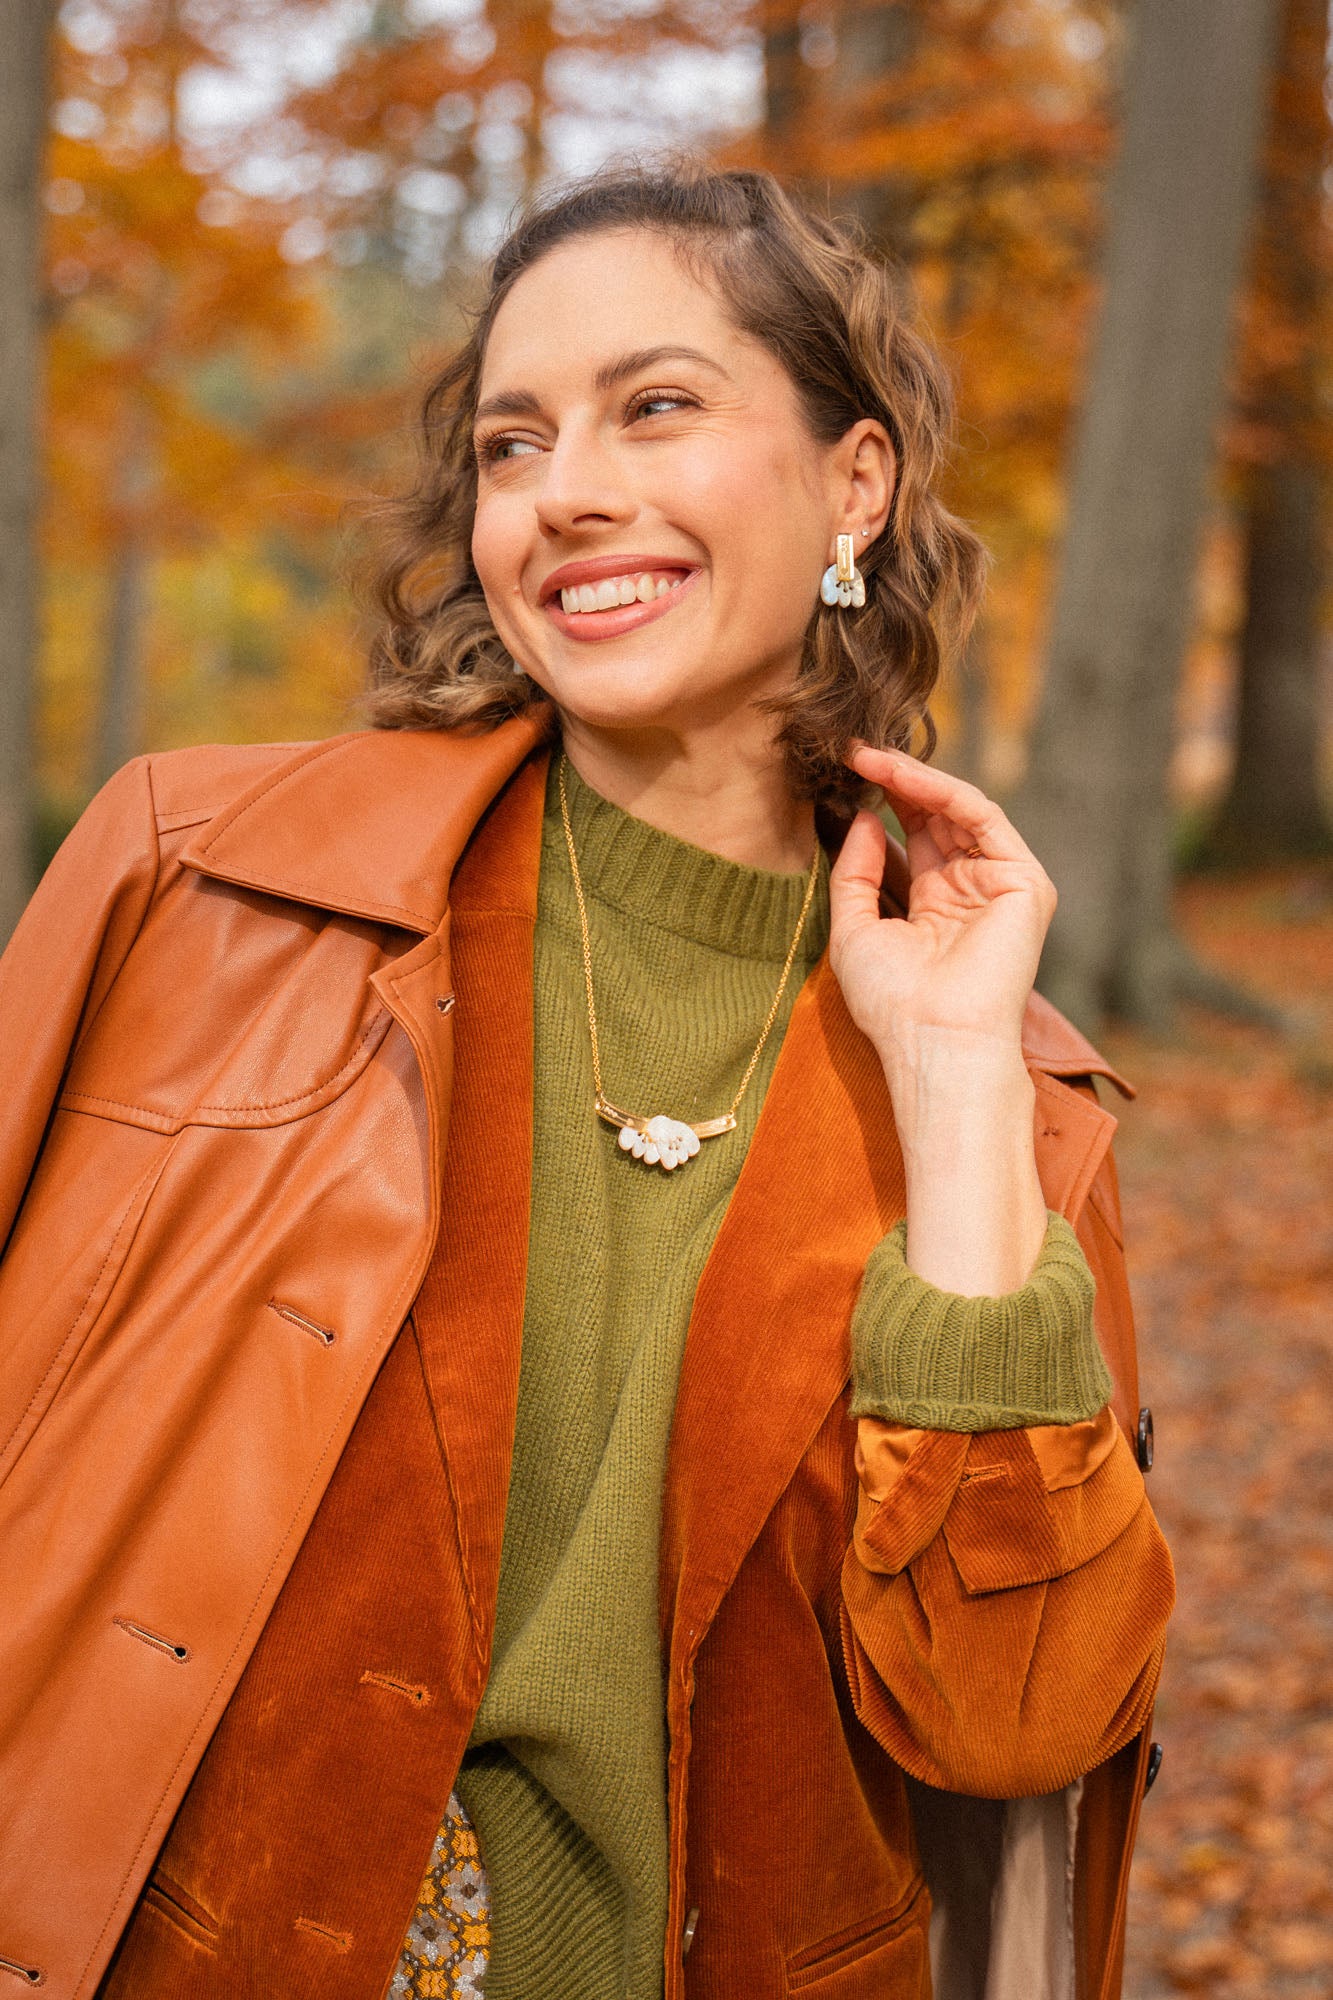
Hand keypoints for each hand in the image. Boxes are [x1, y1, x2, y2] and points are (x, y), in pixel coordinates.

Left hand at [829, 744, 1055, 1073]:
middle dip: (895, 780)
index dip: (881, 801)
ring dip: (912, 778)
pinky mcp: (1024, 881)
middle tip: (853, 750)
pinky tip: (899, 775)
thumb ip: (857, 871)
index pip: (913, 836)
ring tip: (868, 756)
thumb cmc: (891, 1001)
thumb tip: (864, 816)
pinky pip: (981, 817)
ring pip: (959, 810)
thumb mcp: (855, 928)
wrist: (933, 1039)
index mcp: (936, 906)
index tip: (842, 771)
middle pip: (936, 817)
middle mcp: (971, 890)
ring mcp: (1000, 884)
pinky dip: (940, 790)